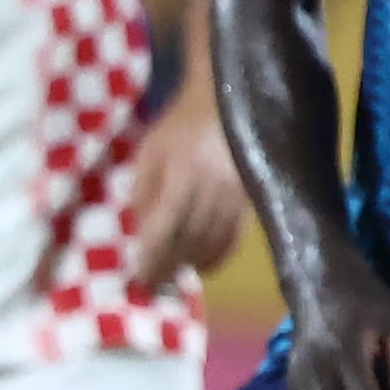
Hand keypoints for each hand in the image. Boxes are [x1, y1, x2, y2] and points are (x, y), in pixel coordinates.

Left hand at [117, 97, 249, 293]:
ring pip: (214, 242)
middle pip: (190, 240)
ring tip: (175, 275)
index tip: (140, 278)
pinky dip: (219, 256)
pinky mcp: (249, 197)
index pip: (165, 226)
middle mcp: (211, 187)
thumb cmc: (178, 127)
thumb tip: (142, 232)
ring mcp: (235, 194)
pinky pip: (235, 236)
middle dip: (170, 266)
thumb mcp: (149, 152)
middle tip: (154, 285)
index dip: (152, 256)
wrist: (222, 103)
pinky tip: (203, 265)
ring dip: (192, 264)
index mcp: (181, 172)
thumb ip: (143, 192)